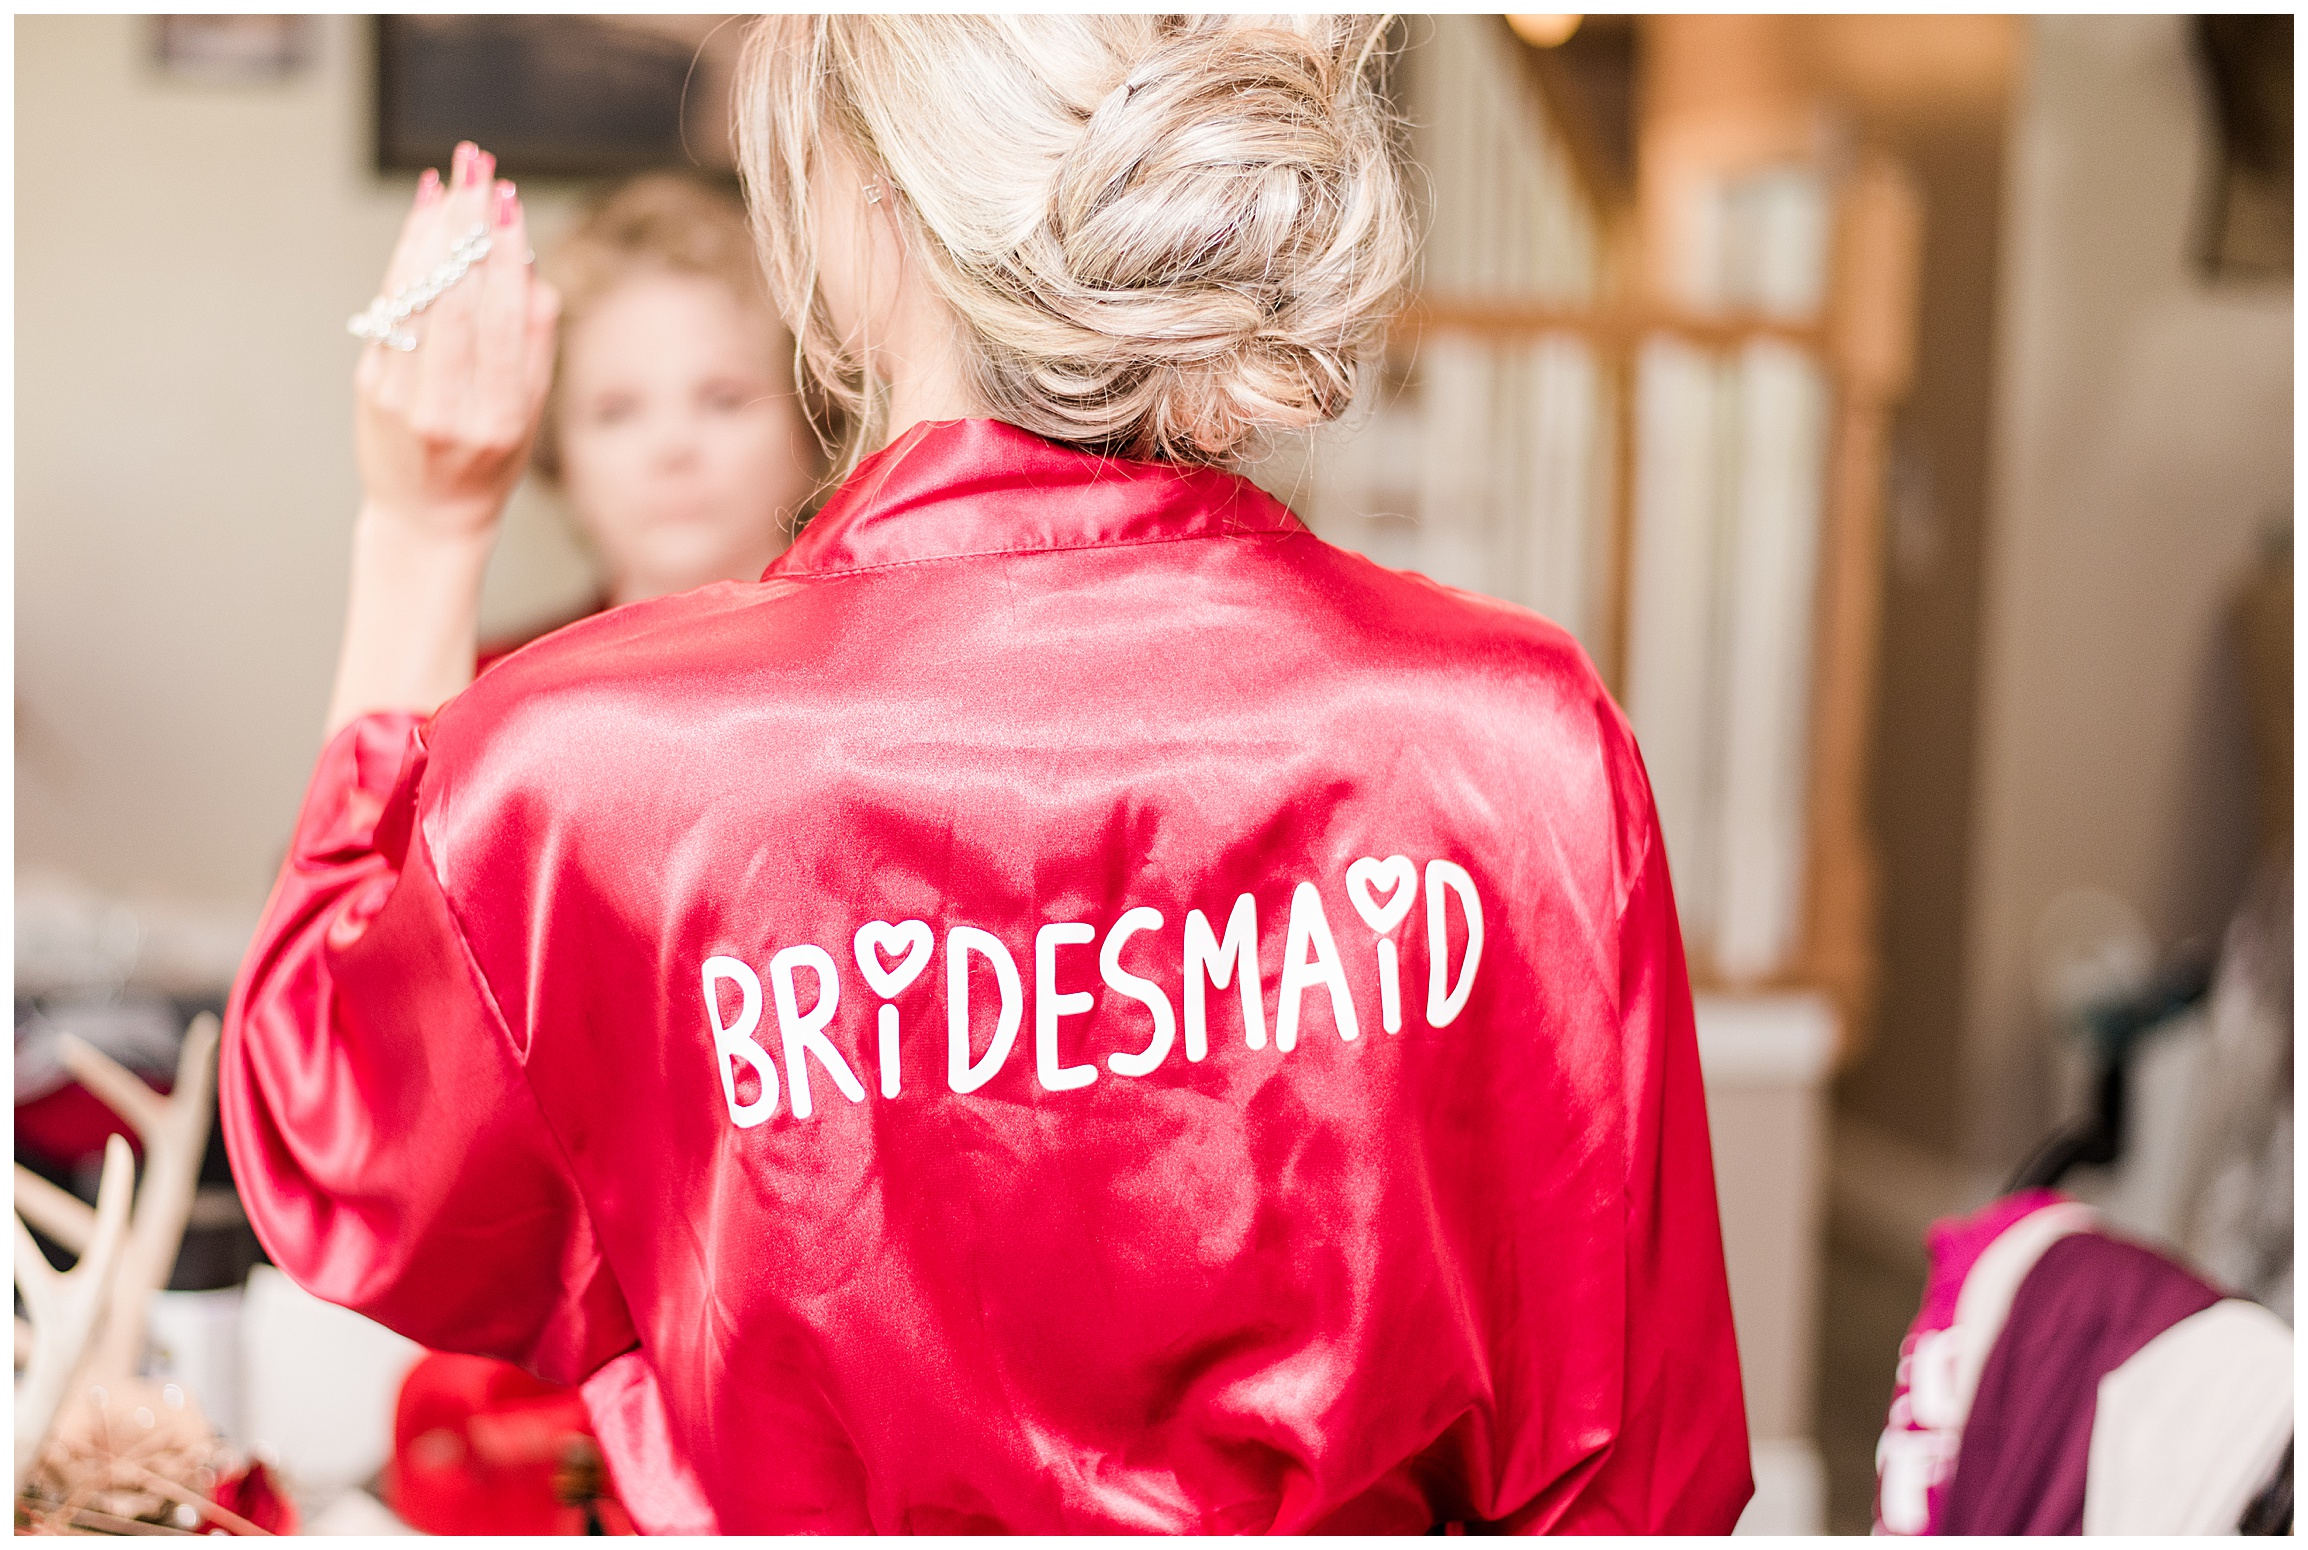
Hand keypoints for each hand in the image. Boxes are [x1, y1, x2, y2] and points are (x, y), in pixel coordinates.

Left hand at [352, 141, 558, 541]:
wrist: (425, 517)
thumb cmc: (491, 463)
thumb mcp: (529, 419)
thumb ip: (534, 349)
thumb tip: (528, 269)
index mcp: (499, 419)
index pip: (504, 322)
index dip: (505, 258)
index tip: (507, 203)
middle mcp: (447, 408)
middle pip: (457, 299)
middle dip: (467, 227)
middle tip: (477, 168)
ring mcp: (401, 397)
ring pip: (418, 297)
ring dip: (432, 230)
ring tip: (450, 181)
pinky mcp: (371, 384)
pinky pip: (393, 308)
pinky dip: (407, 257)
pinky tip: (423, 220)